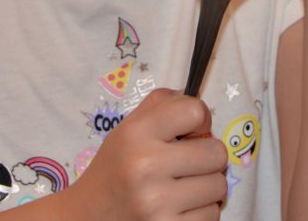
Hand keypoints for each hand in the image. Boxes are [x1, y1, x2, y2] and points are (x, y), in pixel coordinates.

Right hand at [64, 88, 226, 220]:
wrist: (88, 216)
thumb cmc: (116, 168)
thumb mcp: (128, 128)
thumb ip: (161, 105)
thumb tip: (197, 99)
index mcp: (136, 134)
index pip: (194, 111)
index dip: (201, 119)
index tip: (192, 132)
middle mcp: (145, 166)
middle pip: (217, 153)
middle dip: (207, 158)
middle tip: (188, 165)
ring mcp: (157, 202)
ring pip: (219, 187)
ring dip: (206, 187)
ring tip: (183, 188)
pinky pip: (212, 215)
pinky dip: (201, 212)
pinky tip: (180, 208)